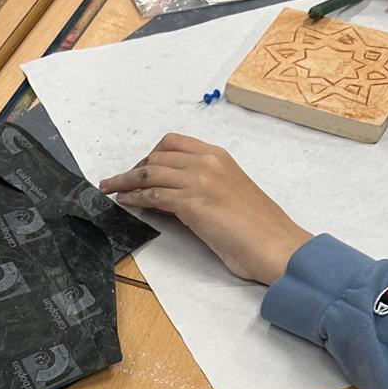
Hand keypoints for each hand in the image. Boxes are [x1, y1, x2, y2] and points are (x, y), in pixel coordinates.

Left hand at [98, 134, 311, 283]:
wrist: (277, 245)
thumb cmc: (259, 229)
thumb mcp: (229, 196)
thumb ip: (203, 189)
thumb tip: (172, 197)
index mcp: (219, 156)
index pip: (174, 143)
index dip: (150, 155)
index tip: (138, 168)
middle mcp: (208, 162)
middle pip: (157, 155)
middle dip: (133, 168)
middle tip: (119, 182)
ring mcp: (200, 180)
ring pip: (150, 172)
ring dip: (125, 181)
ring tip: (110, 189)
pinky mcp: (193, 203)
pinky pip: (154, 194)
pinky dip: (135, 197)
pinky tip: (125, 202)